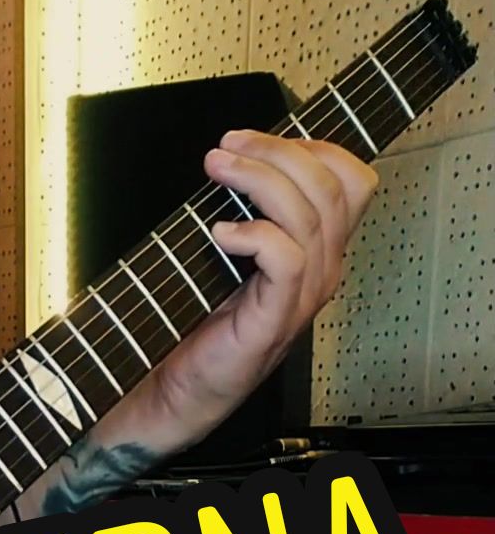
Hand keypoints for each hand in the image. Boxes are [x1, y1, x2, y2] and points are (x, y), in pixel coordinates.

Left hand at [148, 129, 378, 427]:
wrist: (181, 392)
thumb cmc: (203, 324)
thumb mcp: (234, 254)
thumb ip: (252, 212)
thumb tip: (238, 155)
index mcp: (320, 251)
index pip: (353, 181)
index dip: (314, 147)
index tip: (256, 141)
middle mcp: (322, 271)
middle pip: (331, 186)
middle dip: (277, 150)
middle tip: (226, 147)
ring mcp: (302, 298)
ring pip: (309, 215)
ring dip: (258, 179)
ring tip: (217, 169)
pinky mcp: (274, 320)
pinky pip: (287, 258)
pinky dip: (253, 234)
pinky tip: (220, 233)